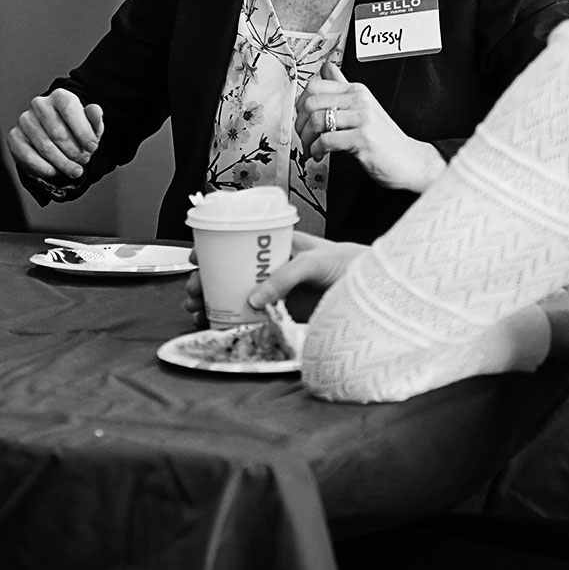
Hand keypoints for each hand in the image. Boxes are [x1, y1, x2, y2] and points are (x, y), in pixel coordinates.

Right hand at [8, 89, 104, 197]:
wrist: (55, 142)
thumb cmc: (75, 132)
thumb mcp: (90, 127)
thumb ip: (95, 118)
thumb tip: (95, 110)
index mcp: (59, 96)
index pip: (70, 109)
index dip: (83, 131)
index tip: (92, 147)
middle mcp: (39, 104)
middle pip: (58, 133)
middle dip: (75, 152)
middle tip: (84, 161)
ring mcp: (24, 120)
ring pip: (46, 147)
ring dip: (63, 163)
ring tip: (74, 170)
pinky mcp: (14, 137)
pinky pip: (29, 156)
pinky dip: (44, 168)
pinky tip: (55, 171)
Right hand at [181, 231, 359, 326]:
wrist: (376, 293)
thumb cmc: (349, 265)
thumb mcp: (314, 261)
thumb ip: (284, 277)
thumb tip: (254, 300)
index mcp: (278, 247)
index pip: (239, 244)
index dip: (214, 250)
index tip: (194, 260)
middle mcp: (274, 270)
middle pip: (230, 274)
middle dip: (205, 281)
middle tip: (192, 292)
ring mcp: (278, 294)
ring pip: (236, 296)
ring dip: (213, 302)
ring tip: (196, 311)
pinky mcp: (284, 316)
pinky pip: (252, 319)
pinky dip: (232, 322)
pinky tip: (216, 324)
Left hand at [295, 61, 445, 192]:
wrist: (411, 161)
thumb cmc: (385, 139)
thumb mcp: (364, 107)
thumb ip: (344, 86)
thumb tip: (327, 66)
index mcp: (357, 90)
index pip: (316, 85)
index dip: (300, 104)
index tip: (301, 118)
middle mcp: (360, 100)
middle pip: (311, 102)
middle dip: (300, 124)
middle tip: (303, 137)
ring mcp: (363, 118)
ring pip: (317, 120)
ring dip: (307, 140)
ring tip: (311, 149)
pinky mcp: (364, 138)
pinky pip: (327, 140)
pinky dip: (316, 150)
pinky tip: (320, 155)